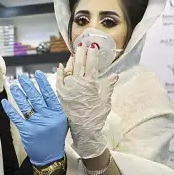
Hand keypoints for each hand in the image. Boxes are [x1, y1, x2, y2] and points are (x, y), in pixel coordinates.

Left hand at [1, 71, 67, 165]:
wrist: (50, 157)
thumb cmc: (55, 137)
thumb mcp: (60, 122)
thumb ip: (54, 108)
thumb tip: (43, 91)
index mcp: (57, 114)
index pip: (50, 95)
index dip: (43, 84)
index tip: (37, 74)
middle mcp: (48, 117)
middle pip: (36, 98)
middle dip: (28, 86)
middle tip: (22, 77)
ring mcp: (37, 124)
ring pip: (26, 105)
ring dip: (19, 95)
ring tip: (14, 86)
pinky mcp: (27, 131)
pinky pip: (16, 117)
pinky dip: (9, 109)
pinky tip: (4, 102)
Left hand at [56, 43, 117, 158]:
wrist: (83, 131)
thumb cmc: (96, 117)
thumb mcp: (105, 101)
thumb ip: (108, 86)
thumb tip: (114, 74)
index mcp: (90, 84)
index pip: (91, 65)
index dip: (93, 54)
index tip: (94, 45)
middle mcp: (78, 83)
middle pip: (80, 64)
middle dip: (82, 53)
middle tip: (83, 43)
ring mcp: (68, 88)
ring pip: (69, 70)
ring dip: (72, 61)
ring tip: (74, 52)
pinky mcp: (60, 95)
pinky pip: (59, 80)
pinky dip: (60, 72)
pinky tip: (60, 66)